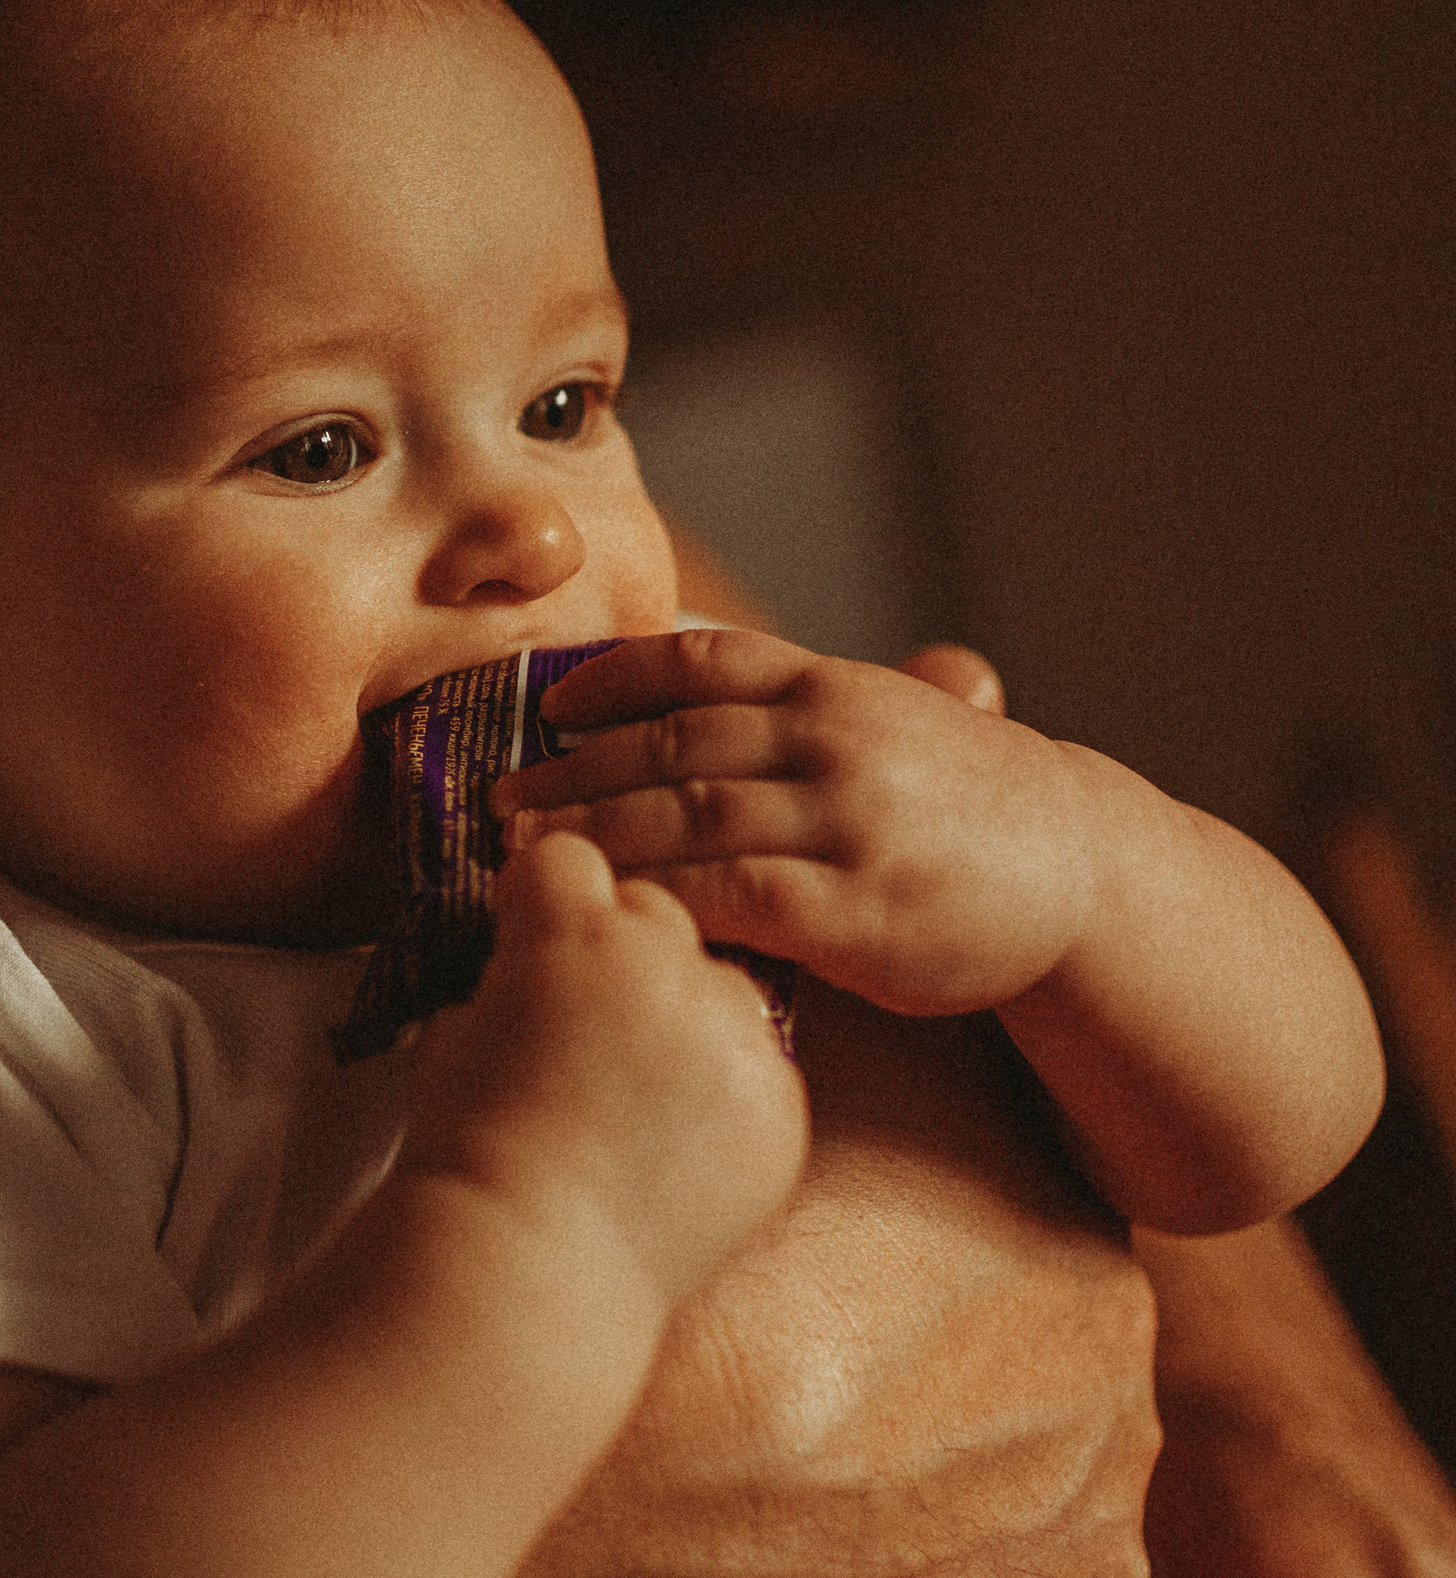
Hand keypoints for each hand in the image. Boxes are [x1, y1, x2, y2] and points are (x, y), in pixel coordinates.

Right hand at [403, 830, 809, 1310]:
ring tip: (639, 1095)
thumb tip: (526, 975)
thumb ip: (507, 978)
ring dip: (686, 1017)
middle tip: (588, 1025)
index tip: (532, 938)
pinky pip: (759, 1065)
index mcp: (573, 932)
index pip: (569, 861)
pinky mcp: (781, 1102)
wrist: (532, 1264)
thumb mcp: (454, 1032)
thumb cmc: (470, 1154)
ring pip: (719, 986)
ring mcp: (734, 1034)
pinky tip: (680, 1144)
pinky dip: (727, 1093)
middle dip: (623, 950)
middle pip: (656, 909)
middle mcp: (668, 963)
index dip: (543, 902)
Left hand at [495, 625, 1100, 1017]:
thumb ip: (804, 707)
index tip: (544, 703)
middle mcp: (835, 741)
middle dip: (572, 772)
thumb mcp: (895, 723)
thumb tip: (700, 693)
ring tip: (525, 860)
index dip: (611, 678)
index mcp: (835, 689)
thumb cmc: (969, 808)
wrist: (1080, 877)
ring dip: (593, 836)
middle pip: (671, 744)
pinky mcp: (855, 909)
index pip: (702, 662)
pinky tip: (610, 915)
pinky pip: (731, 898)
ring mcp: (846, 822)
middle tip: (496, 801)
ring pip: (686, 819)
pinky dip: (660, 901)